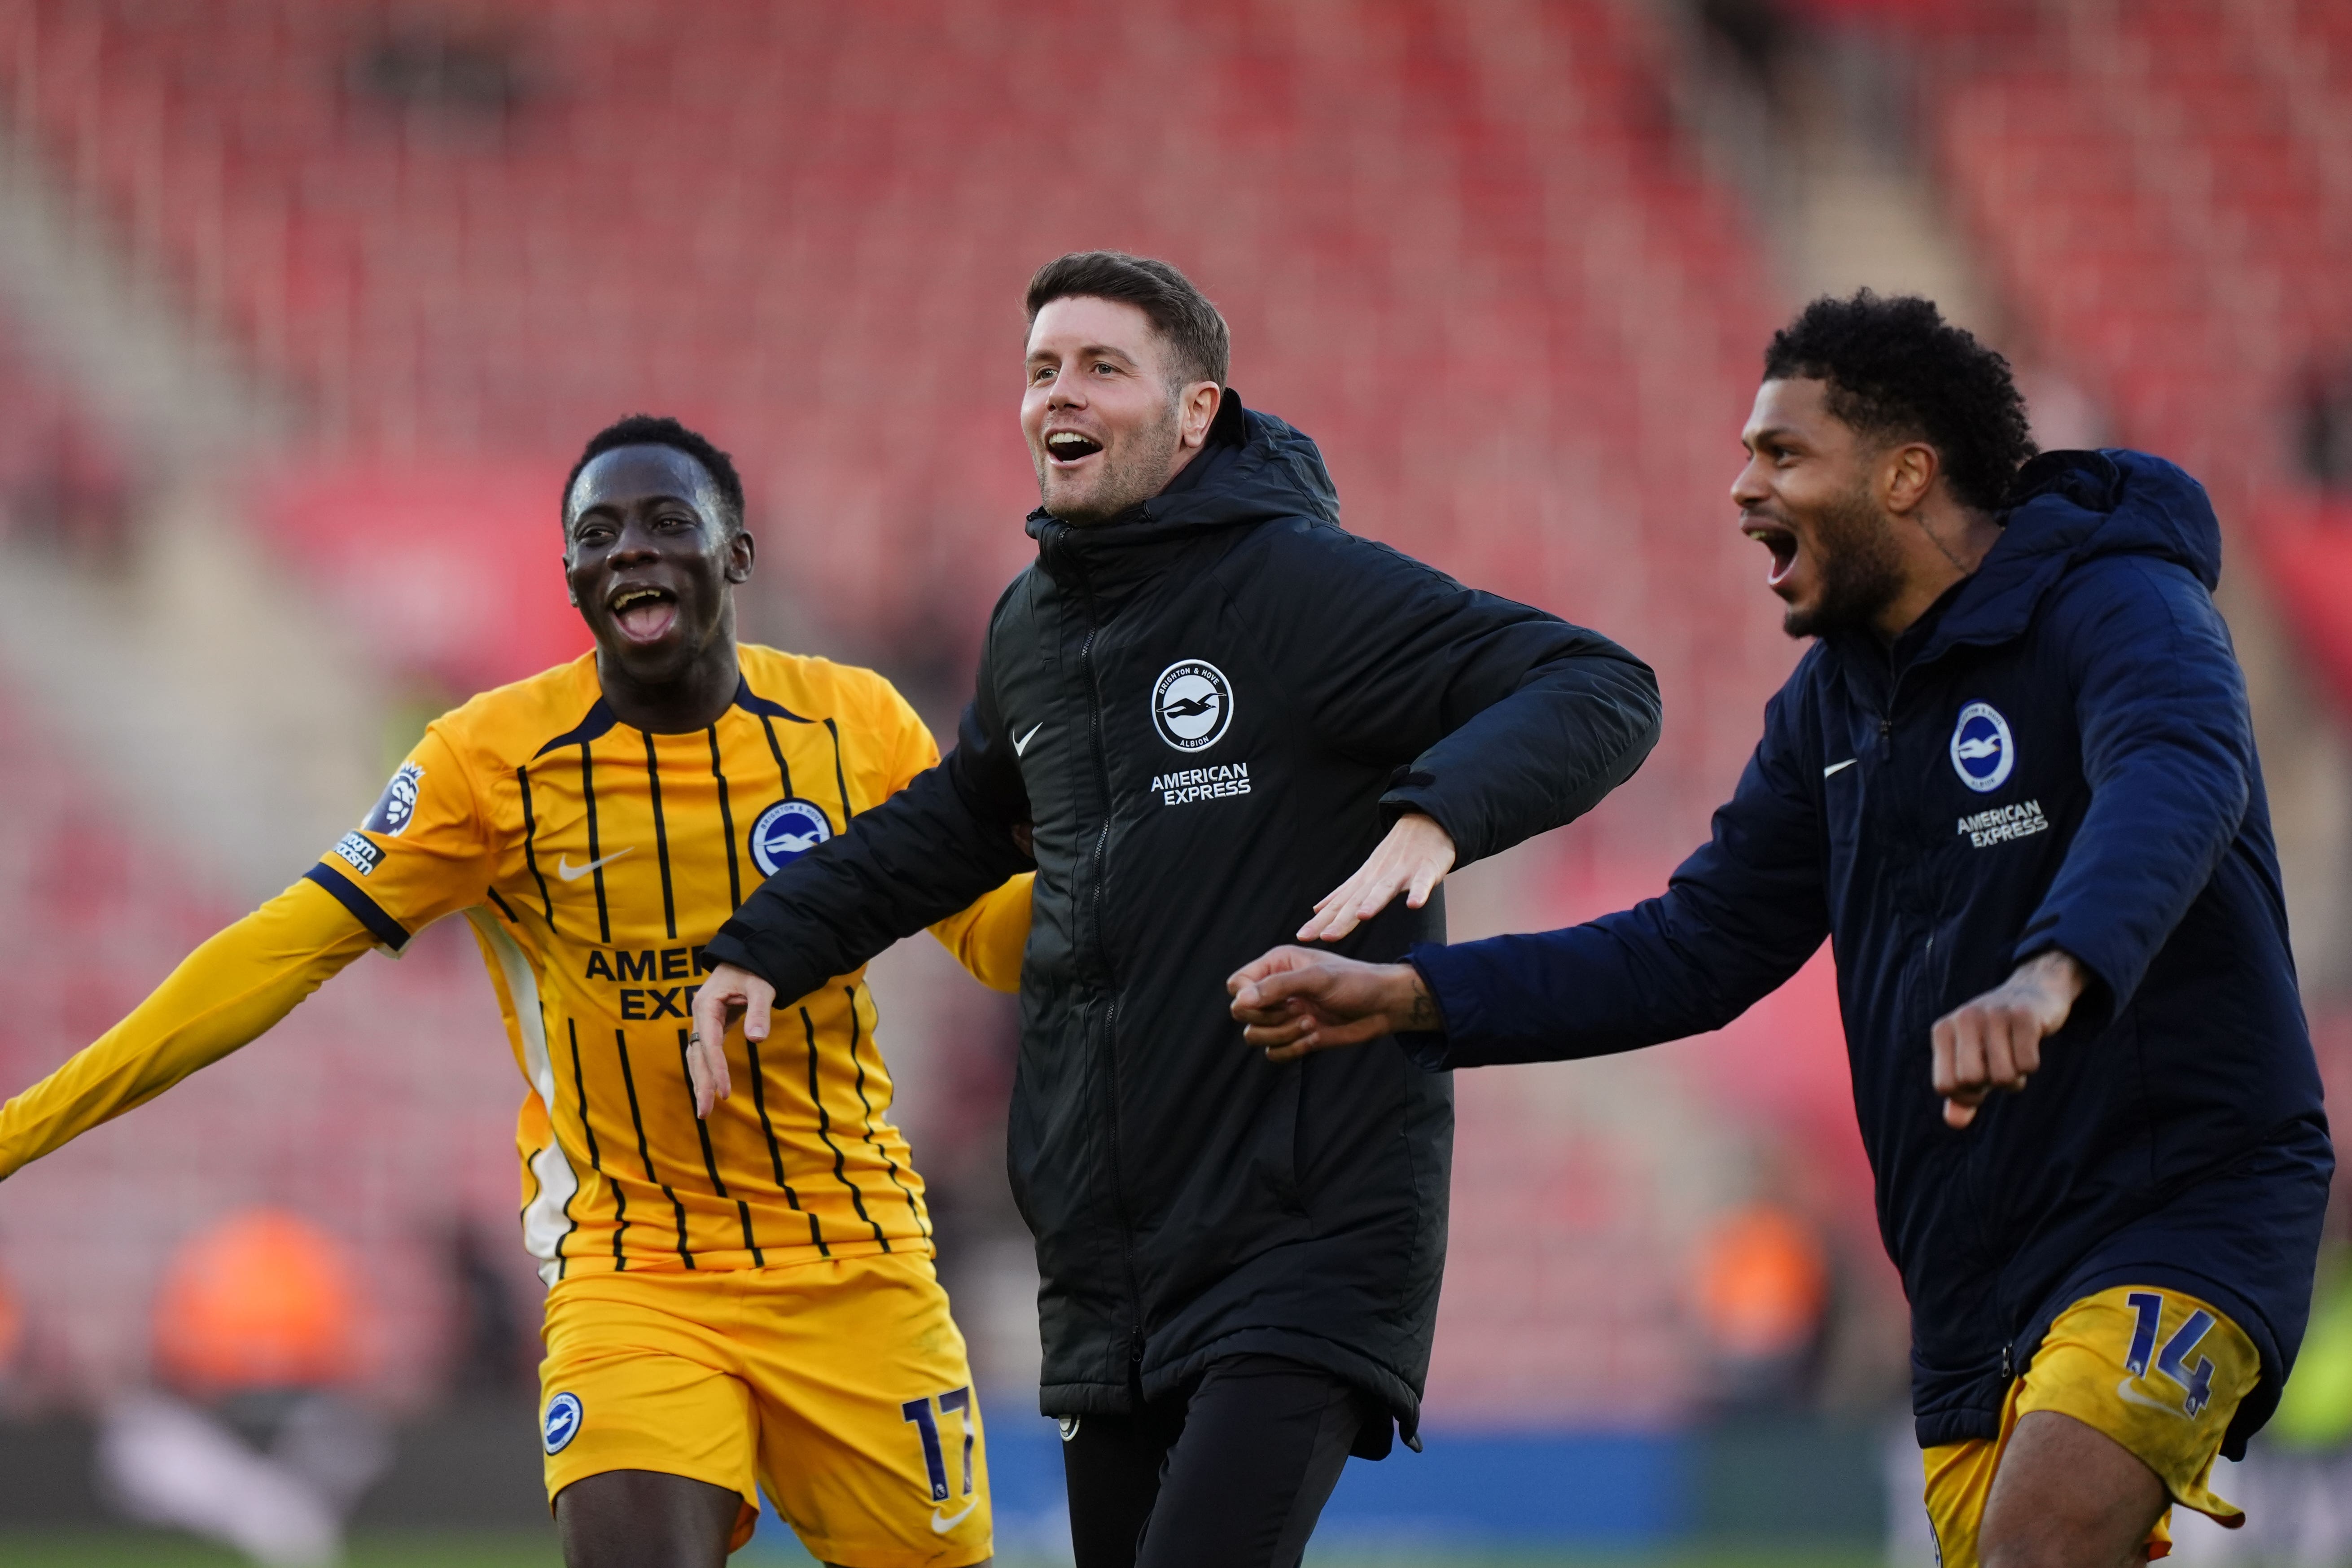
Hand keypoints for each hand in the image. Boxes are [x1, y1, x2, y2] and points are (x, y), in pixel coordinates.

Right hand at [686, 962, 774, 1117]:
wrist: (747, 954)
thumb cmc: (755, 968)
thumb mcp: (761, 986)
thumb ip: (759, 1011)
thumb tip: (757, 1040)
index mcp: (706, 1005)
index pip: (710, 1044)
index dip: (717, 1069)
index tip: (725, 1093)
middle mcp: (700, 1014)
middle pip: (697, 1055)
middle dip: (701, 1084)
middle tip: (705, 1114)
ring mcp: (703, 1020)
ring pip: (697, 1056)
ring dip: (701, 1081)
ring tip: (704, 1110)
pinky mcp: (711, 1024)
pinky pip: (705, 1052)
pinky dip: (707, 1070)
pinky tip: (709, 1089)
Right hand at [1227, 946, 1440, 1062]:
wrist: (1383, 1007)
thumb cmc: (1355, 982)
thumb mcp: (1317, 978)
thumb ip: (1277, 986)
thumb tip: (1240, 1000)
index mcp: (1275, 966)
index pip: (1236, 985)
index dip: (1248, 998)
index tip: (1278, 999)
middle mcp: (1274, 990)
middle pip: (1241, 1013)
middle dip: (1269, 1017)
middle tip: (1300, 1009)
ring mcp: (1284, 1015)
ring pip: (1254, 1035)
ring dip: (1282, 1035)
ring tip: (1311, 1023)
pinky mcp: (1294, 1037)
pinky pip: (1273, 1053)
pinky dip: (1292, 1050)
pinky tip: (1315, 1038)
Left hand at [1298, 812, 1455, 941]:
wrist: (1425, 823)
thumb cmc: (1395, 854)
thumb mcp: (1365, 874)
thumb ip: (1343, 894)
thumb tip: (1317, 910)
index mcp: (1363, 882)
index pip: (1338, 905)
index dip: (1320, 921)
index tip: (1302, 936)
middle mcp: (1377, 877)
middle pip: (1356, 901)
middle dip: (1341, 919)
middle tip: (1325, 936)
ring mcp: (1401, 872)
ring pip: (1385, 890)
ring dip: (1374, 902)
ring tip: (1363, 915)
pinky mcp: (1425, 869)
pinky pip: (1421, 883)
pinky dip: (1418, 893)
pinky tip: (1414, 905)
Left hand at [1931, 950, 2084, 1128]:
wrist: (2033, 992)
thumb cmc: (1996, 1037)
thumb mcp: (1972, 1061)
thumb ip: (1961, 1095)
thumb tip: (1955, 1122)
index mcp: (1943, 1030)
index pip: (1945, 1086)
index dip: (1966, 1095)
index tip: (1978, 1082)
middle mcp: (1964, 1018)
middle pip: (1972, 1080)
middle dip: (1990, 1085)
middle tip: (1998, 1066)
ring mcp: (1994, 1014)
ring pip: (2003, 1076)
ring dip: (2015, 1077)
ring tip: (2013, 1055)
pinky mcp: (2024, 1015)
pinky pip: (2028, 1065)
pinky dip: (2031, 1064)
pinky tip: (2029, 1045)